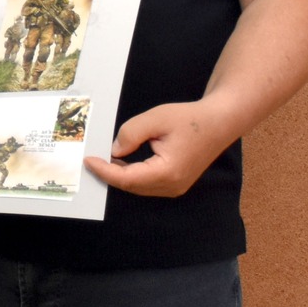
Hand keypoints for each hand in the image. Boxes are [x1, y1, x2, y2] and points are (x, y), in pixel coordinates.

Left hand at [84, 99, 234, 197]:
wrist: (219, 122)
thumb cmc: (190, 119)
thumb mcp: (155, 119)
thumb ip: (131, 134)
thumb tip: (114, 151)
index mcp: (168, 172)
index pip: (127, 179)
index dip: (104, 171)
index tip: (88, 160)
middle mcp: (172, 185)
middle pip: (131, 186)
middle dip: (109, 174)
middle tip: (91, 160)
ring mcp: (176, 187)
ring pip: (139, 187)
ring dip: (120, 176)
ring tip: (102, 160)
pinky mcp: (176, 182)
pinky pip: (148, 184)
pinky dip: (132, 175)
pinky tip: (121, 162)